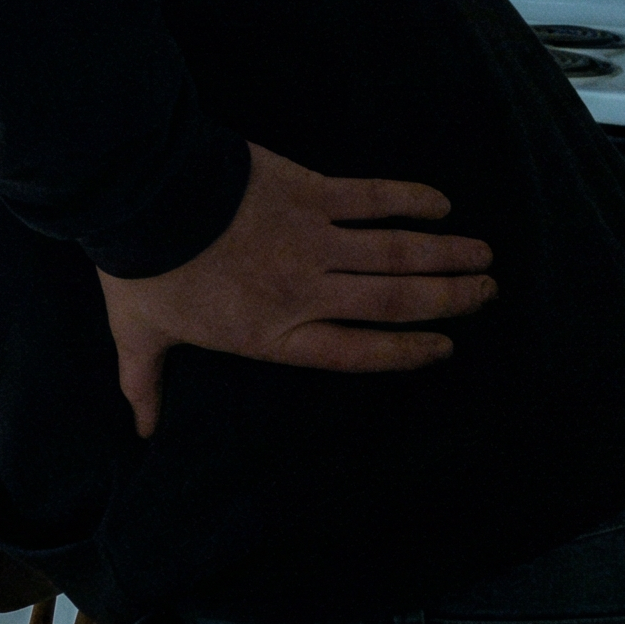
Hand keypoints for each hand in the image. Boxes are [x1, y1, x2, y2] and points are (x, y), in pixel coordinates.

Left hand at [98, 142, 495, 438]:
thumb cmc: (141, 269)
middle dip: (448, 299)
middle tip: (486, 293)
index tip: (443, 347)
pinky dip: (410, 198)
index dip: (405, 350)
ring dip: (445, 255)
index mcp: (271, 333)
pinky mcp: (309, 192)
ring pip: (395, 253)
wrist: (142, 196)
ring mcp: (312, 239)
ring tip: (485, 257)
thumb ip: (146, 384)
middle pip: (393, 301)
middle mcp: (305, 291)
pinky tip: (442, 202)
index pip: (355, 350)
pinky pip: (372, 197)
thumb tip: (141, 431)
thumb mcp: (138, 335)